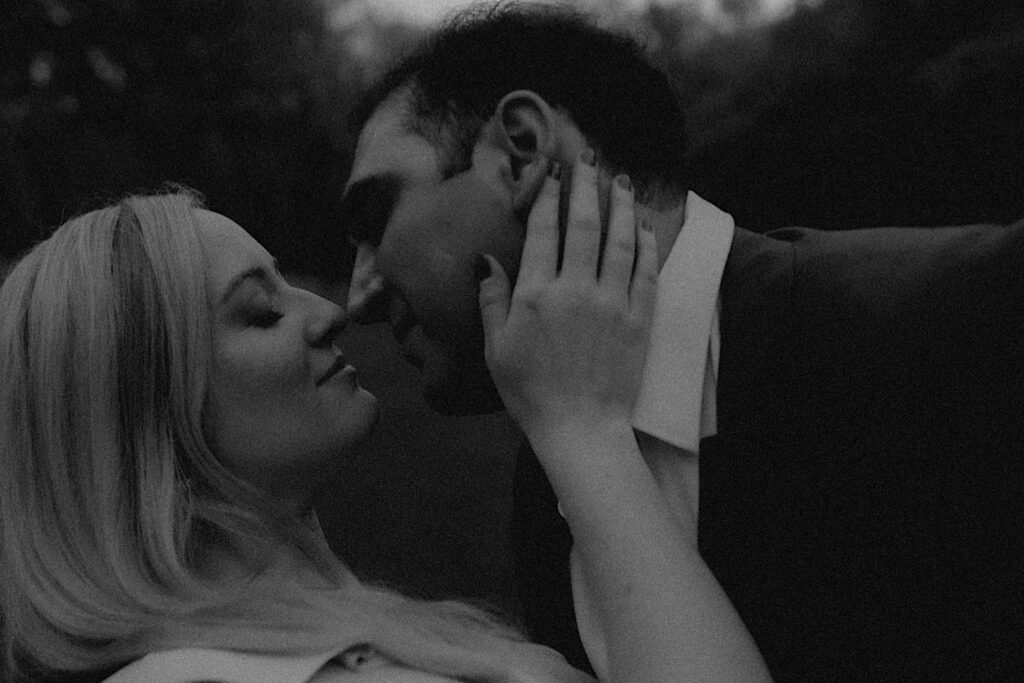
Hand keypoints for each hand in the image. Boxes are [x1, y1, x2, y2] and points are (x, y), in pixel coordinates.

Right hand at [478, 153, 657, 438]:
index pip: (544, 231)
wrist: (580, 428)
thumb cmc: (530, 391)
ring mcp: (612, 302)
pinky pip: (646, 270)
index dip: (548, 196)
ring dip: (621, 205)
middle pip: (584, 224)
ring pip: (620, 240)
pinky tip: (646, 225)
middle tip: (590, 160)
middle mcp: (575, 289)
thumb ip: (491, 299)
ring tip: (622, 181)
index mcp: (535, 294)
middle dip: (586, 186)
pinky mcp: (639, 318)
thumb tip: (486, 258)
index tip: (553, 172)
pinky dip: (647, 243)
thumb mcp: (496, 348)